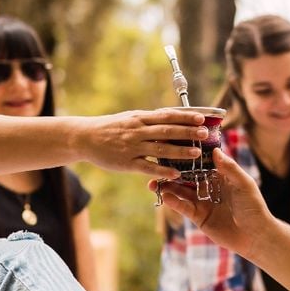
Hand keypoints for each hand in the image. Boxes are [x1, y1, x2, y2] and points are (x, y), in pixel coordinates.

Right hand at [82, 109, 207, 178]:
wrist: (85, 138)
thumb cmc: (111, 127)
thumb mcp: (130, 118)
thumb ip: (149, 119)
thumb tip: (172, 116)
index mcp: (140, 118)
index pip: (167, 116)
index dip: (185, 117)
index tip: (201, 117)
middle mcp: (138, 131)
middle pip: (167, 131)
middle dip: (187, 132)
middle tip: (204, 134)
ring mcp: (132, 147)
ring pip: (160, 149)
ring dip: (180, 151)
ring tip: (196, 153)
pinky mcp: (127, 163)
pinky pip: (148, 167)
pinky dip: (162, 171)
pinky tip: (175, 174)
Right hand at [151, 148, 273, 257]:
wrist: (255, 236)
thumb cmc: (253, 207)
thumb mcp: (243, 184)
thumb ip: (229, 168)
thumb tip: (215, 150)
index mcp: (220, 176)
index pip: (200, 162)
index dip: (187, 156)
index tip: (173, 146)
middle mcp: (209, 187)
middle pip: (187, 176)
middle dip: (172, 171)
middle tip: (156, 165)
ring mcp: (203, 202)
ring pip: (181, 192)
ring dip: (168, 187)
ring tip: (153, 183)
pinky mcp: (199, 217)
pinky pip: (184, 207)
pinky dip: (174, 202)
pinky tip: (165, 196)